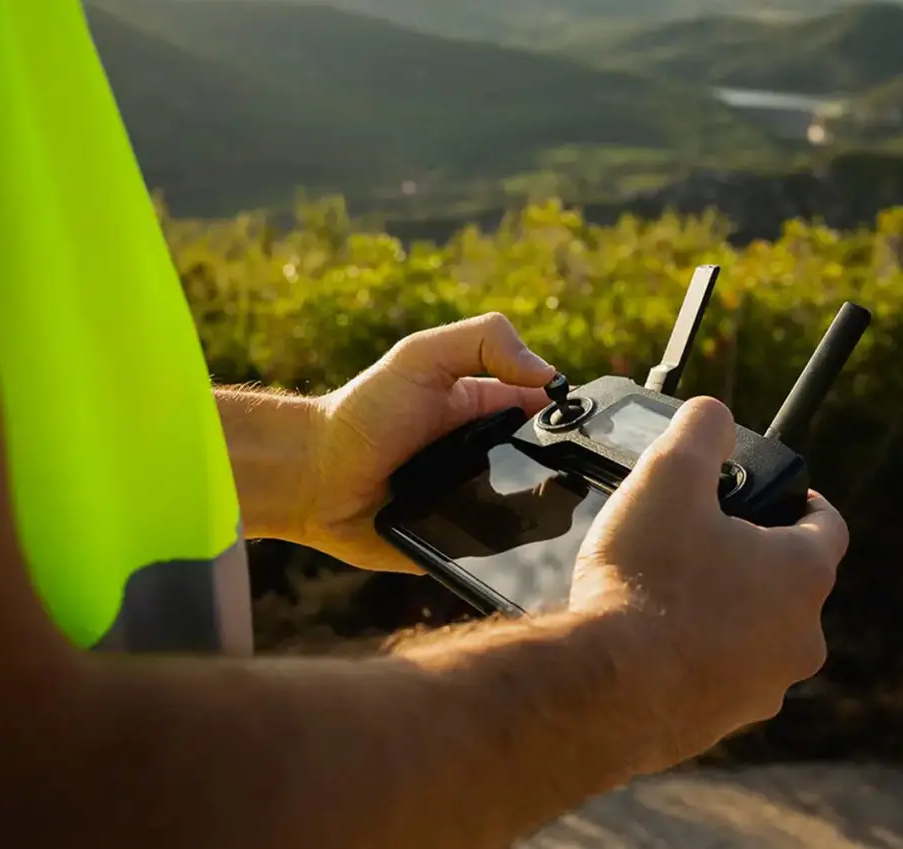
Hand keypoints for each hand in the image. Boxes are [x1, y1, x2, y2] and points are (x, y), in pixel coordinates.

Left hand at [300, 313, 556, 572]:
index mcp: (487, 411)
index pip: (548, 415)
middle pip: (548, 469)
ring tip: (561, 526)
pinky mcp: (459, 545)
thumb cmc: (363, 413)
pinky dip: (511, 555)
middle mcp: (487, 457)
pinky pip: (497, 555)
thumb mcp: (420, 358)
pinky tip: (525, 555)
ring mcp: (475, 503)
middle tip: (581, 487)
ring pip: (530, 516)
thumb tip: (546, 373)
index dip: (572, 420)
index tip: (591, 432)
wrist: (312, 478)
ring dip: (544, 520)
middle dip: (565, 477)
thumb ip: (481, 343)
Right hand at [570, 395, 848, 773]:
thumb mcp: (668, 477)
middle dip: (746, 556)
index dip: (800, 499)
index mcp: (801, 573)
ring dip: (720, 608)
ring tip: (662, 591)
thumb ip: (700, 432)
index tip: (770, 494)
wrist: (606, 689)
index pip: (826, 523)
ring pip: (751, 632)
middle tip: (694, 539)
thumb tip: (714, 413)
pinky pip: (715, 673)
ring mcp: (762, 687)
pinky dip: (691, 653)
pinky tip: (645, 639)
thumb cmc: (645, 582)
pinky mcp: (721, 723)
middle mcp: (798, 637)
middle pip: (785, 581)